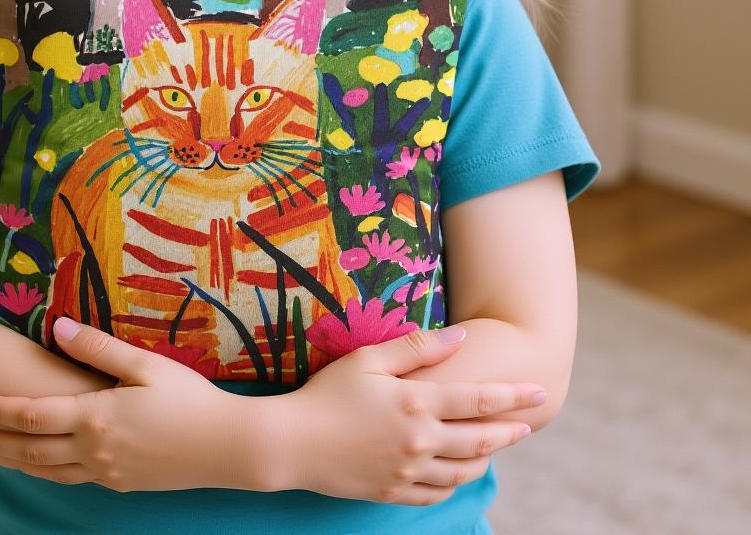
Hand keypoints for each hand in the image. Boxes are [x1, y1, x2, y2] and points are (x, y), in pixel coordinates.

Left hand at [0, 318, 261, 492]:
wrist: (227, 447)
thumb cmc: (191, 399)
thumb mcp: (146, 365)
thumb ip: (97, 347)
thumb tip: (55, 329)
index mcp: (96, 419)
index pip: (32, 415)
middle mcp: (94, 452)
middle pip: (30, 448)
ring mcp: (107, 473)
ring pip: (46, 469)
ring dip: (14, 458)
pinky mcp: (121, 484)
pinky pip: (71, 478)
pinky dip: (46, 469)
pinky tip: (43, 461)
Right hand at [265, 325, 541, 505]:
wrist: (291, 443)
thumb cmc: (327, 392)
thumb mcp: (369, 359)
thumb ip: (417, 348)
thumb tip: (461, 336)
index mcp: (416, 403)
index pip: (478, 400)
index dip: (512, 397)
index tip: (537, 393)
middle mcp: (420, 441)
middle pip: (480, 440)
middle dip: (509, 431)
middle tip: (527, 425)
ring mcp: (408, 471)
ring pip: (462, 471)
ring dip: (485, 459)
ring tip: (494, 448)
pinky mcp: (393, 491)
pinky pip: (436, 493)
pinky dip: (453, 483)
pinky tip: (455, 473)